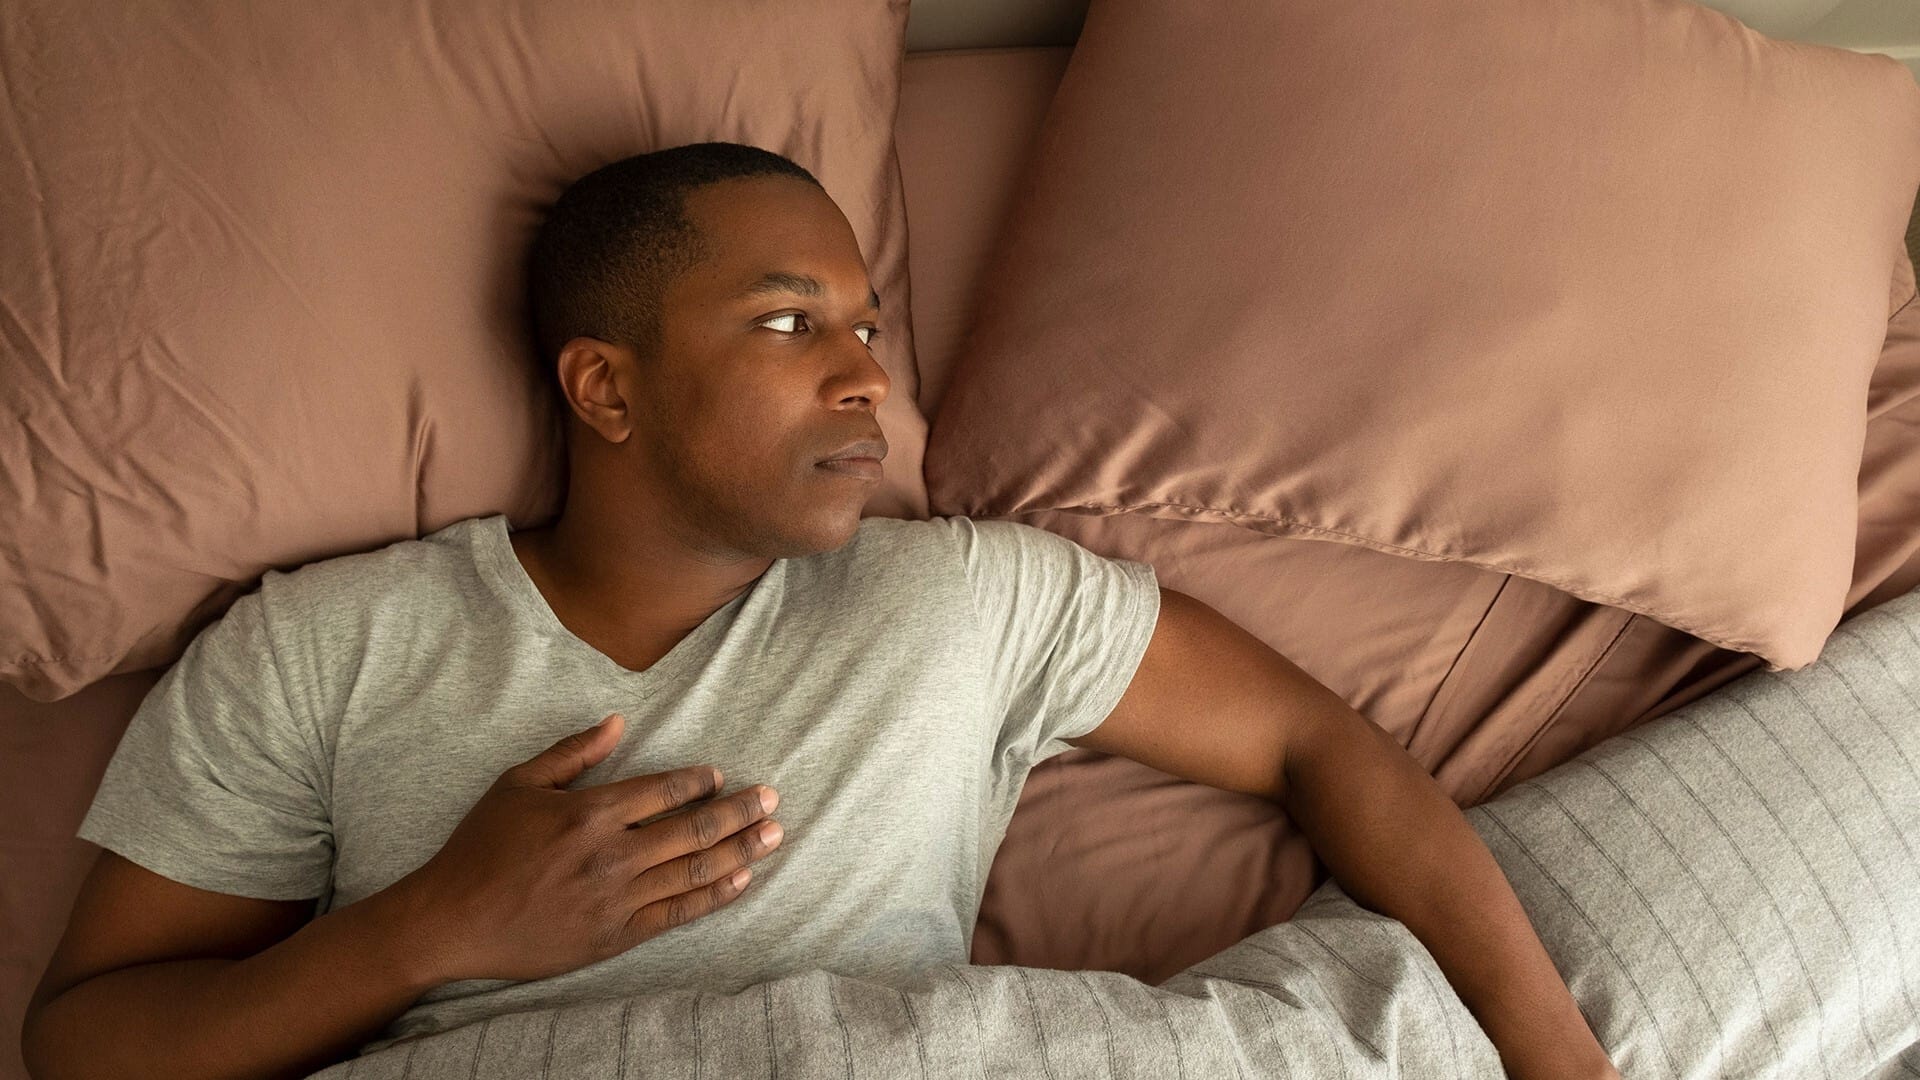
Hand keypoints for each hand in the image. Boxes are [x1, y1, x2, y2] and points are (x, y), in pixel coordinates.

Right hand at [389, 713, 782, 982]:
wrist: (451, 921)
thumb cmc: (481, 848)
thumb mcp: (517, 784)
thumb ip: (573, 752)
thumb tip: (618, 721)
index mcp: (589, 813)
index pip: (663, 790)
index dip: (699, 782)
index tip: (720, 775)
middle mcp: (611, 855)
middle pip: (693, 829)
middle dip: (739, 811)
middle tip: (772, 799)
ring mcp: (616, 899)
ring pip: (694, 870)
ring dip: (741, 850)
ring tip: (773, 835)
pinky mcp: (615, 936)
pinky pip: (677, 913)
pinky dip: (714, 895)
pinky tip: (741, 880)